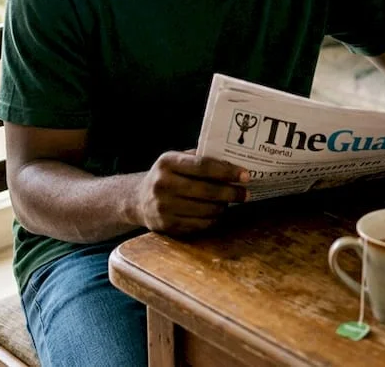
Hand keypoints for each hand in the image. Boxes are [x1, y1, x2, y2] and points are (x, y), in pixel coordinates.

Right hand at [130, 151, 249, 234]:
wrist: (139, 199)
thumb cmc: (167, 176)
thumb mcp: (176, 159)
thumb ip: (200, 158)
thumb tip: (233, 161)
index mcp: (167, 162)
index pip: (203, 166)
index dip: (227, 171)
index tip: (245, 175)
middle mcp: (163, 184)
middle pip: (206, 190)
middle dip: (231, 193)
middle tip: (246, 193)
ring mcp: (163, 207)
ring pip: (205, 210)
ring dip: (223, 207)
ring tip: (230, 202)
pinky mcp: (167, 225)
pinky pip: (200, 225)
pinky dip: (213, 220)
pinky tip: (218, 214)